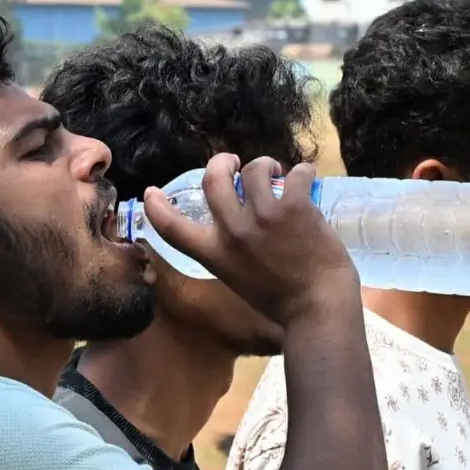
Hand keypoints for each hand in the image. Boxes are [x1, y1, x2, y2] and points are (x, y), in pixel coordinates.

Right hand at [142, 153, 357, 326]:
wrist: (318, 307)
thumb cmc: (281, 304)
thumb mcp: (238, 280)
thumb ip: (230, 254)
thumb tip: (234, 232)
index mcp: (215, 254)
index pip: (172, 228)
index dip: (157, 206)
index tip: (151, 192)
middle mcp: (233, 231)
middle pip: (214, 179)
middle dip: (222, 162)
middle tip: (233, 162)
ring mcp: (263, 216)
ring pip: (255, 169)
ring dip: (266, 166)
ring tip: (277, 174)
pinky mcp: (295, 207)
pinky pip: (297, 174)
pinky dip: (304, 172)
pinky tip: (306, 179)